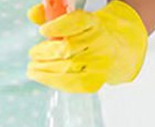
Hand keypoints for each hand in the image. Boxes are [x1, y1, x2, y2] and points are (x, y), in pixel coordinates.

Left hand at [27, 1, 147, 92]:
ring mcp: (99, 63)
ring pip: (66, 68)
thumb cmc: (94, 33)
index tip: (43, 30)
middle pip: (67, 48)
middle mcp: (100, 42)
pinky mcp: (96, 80)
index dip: (58, 26)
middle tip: (33, 53)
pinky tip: (42, 77)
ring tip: (32, 68)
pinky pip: (71, 84)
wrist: (122, 50)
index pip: (78, 22)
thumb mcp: (79, 19)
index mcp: (96, 23)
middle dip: (44, 52)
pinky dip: (53, 81)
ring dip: (43, 70)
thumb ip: (55, 15)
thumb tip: (32, 14)